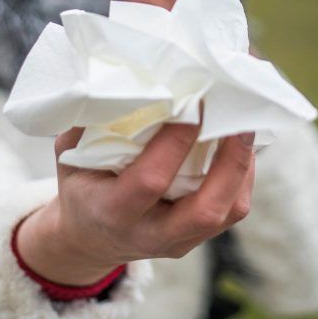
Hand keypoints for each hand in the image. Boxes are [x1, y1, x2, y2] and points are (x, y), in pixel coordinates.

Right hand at [14, 109, 255, 285]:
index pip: (151, 180)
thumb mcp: (71, 155)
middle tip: (240, 119)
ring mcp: (177, 241)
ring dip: (242, 167)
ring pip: (226, 213)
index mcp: (113, 212)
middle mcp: (149, 234)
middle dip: (229, 162)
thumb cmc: (81, 185)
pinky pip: (231, 211)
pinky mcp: (196, 238)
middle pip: (204, 210)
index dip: (176, 142)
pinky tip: (240, 146)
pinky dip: (242, 176)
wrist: (87, 238)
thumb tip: (127, 77)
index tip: (194, 103)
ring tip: (246, 126)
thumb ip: (92, 122)